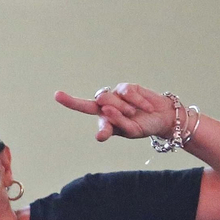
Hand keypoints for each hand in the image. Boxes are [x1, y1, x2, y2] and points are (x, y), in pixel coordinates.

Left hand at [54, 83, 174, 142]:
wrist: (162, 117)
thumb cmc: (141, 125)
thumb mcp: (128, 131)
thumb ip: (113, 128)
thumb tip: (101, 125)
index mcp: (102, 116)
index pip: (84, 107)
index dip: (70, 101)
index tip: (57, 94)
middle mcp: (106, 103)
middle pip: (100, 103)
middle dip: (114, 112)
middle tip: (129, 116)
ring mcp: (116, 95)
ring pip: (111, 98)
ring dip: (125, 109)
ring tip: (135, 113)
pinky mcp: (128, 87)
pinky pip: (127, 92)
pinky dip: (138, 102)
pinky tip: (145, 107)